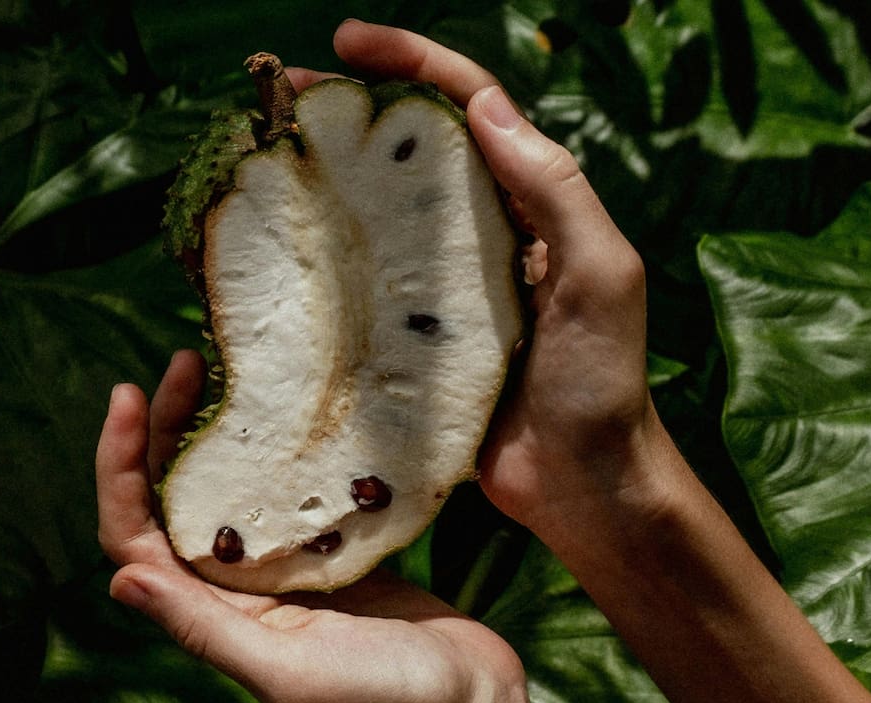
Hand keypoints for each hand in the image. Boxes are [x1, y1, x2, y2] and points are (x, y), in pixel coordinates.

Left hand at [96, 351, 550, 702]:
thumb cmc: (381, 698)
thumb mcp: (287, 670)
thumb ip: (204, 629)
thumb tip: (119, 578)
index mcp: (212, 614)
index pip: (133, 534)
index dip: (118, 466)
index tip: (128, 394)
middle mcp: (235, 587)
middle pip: (173, 497)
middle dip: (164, 429)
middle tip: (184, 359)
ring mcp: (282, 566)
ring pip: (225, 486)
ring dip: (213, 429)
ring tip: (222, 366)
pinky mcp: (329, 551)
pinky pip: (284, 490)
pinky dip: (275, 447)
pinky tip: (291, 408)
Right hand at [294, 21, 665, 543]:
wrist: (585, 489)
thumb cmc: (602, 384)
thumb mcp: (602, 275)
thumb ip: (555, 189)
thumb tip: (485, 106)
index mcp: (530, 207)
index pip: (471, 108)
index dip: (414, 63)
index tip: (346, 43)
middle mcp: (482, 237)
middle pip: (412, 152)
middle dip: (353, 111)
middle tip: (285, 96)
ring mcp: (443, 291)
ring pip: (380, 216)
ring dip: (329, 182)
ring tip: (268, 159)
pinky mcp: (415, 343)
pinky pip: (364, 291)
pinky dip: (326, 267)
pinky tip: (282, 258)